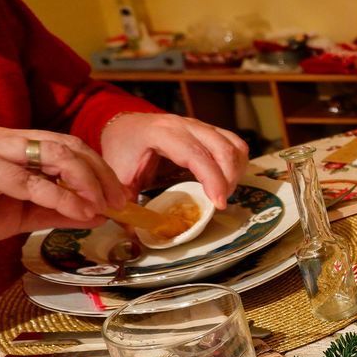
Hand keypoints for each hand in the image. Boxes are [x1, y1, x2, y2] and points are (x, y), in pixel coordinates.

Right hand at [0, 125, 126, 245]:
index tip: (120, 194)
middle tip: (119, 201)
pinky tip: (80, 212)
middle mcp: (0, 138)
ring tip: (102, 206)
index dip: (99, 168)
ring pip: (54, 154)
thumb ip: (56, 210)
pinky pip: (29, 180)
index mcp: (10, 144)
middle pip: (66, 145)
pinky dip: (61, 197)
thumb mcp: (19, 214)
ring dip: (86, 181)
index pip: (66, 145)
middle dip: (100, 173)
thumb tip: (98, 213)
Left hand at [101, 113, 247, 209]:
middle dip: (228, 180)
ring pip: (234, 146)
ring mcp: (200, 126)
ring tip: (223, 192)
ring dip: (235, 172)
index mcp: (162, 134)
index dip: (212, 179)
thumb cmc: (123, 149)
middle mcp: (185, 125)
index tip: (218, 204)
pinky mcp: (210, 131)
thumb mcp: (118, 176)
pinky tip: (226, 180)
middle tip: (220, 203)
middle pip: (223, 149)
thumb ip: (127, 203)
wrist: (124, 125)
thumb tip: (134, 231)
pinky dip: (237, 164)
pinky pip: (235, 144)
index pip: (196, 155)